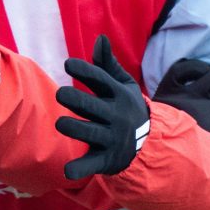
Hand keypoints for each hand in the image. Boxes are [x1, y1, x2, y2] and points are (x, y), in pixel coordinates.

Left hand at [54, 36, 150, 180]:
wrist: (149, 144)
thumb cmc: (127, 108)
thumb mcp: (124, 86)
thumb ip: (108, 65)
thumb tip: (100, 38)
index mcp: (119, 95)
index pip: (101, 80)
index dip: (85, 71)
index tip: (68, 64)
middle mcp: (116, 116)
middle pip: (93, 107)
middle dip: (77, 101)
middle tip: (60, 94)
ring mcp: (111, 139)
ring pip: (91, 133)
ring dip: (75, 128)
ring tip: (60, 124)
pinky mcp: (106, 159)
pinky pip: (92, 164)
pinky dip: (80, 169)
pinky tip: (67, 171)